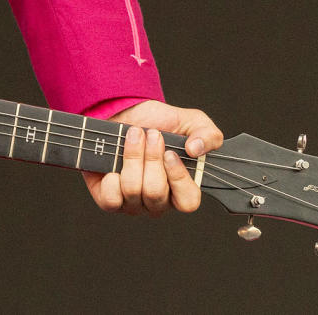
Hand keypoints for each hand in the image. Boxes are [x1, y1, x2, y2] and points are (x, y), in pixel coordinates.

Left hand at [81, 100, 222, 216]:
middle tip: (150, 134)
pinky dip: (111, 180)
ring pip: (133, 191)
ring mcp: (133, 203)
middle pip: (155, 193)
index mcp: (182, 190)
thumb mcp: (193, 122)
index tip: (169, 153)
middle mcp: (159, 202)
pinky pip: (111, 200)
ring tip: (133, 136)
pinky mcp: (110, 199)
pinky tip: (114, 164)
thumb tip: (196, 150)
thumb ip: (208, 135)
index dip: (179, 179)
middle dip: (150, 158)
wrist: (127, 114)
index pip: (188, 202)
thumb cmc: (161, 123)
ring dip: (132, 158)